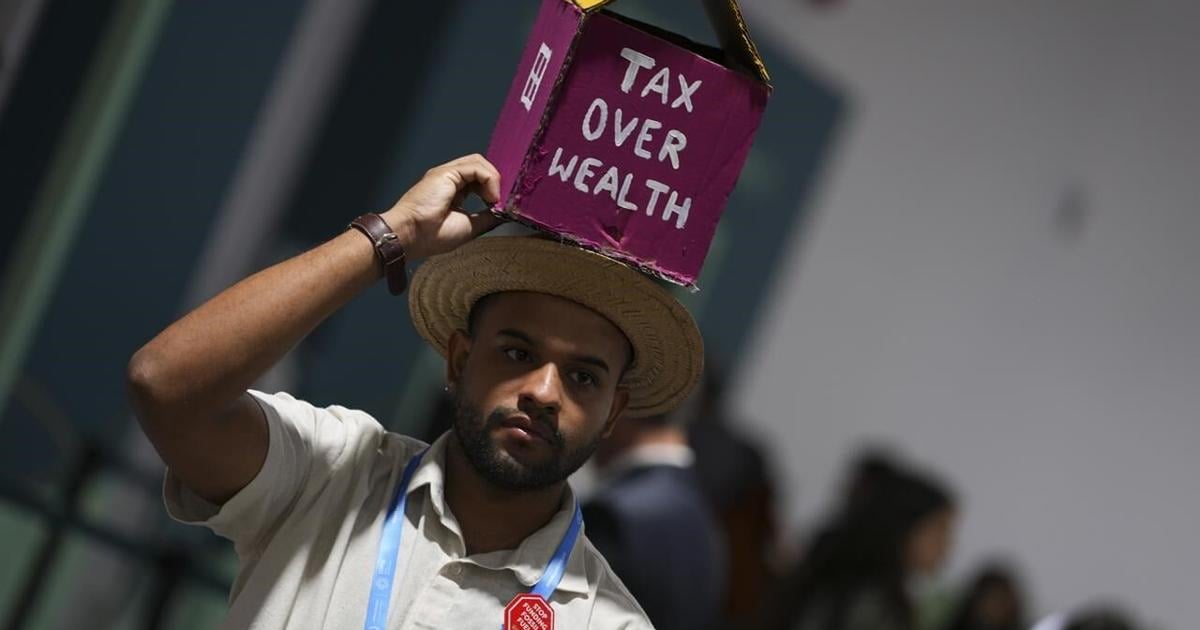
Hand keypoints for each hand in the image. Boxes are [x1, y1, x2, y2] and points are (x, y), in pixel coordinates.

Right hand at [380, 154, 503, 259]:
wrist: (412, 235)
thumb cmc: (431, 235)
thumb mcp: (470, 227)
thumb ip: (486, 217)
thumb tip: (503, 214)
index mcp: (453, 191)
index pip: (479, 179)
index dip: (493, 188)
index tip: (501, 205)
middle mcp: (449, 179)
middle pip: (480, 167)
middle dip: (495, 182)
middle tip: (500, 202)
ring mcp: (447, 174)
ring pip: (479, 163)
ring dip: (493, 180)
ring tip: (494, 200)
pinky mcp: (446, 172)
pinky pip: (476, 167)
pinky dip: (489, 180)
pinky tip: (490, 197)